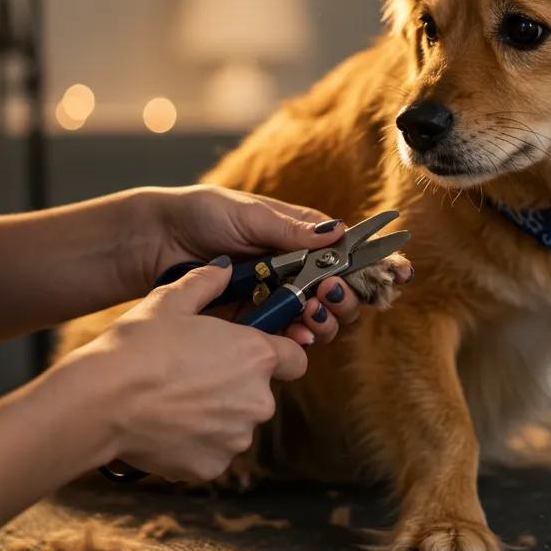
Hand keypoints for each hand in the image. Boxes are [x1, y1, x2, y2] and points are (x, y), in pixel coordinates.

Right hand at [78, 261, 306, 481]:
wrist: (100, 401)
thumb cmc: (137, 346)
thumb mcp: (171, 301)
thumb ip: (206, 283)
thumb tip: (223, 271)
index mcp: (256, 355)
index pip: (295, 358)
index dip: (278, 353)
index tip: (251, 353)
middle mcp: (258, 399)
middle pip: (260, 392)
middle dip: (236, 385)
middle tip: (195, 374)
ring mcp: (236, 437)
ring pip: (236, 424)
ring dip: (216, 415)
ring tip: (174, 400)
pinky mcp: (212, 466)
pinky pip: (213, 452)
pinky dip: (195, 443)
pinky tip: (166, 425)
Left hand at [128, 186, 411, 345]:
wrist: (151, 243)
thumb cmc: (199, 214)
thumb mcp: (245, 212)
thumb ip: (288, 228)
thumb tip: (337, 234)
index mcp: (297, 234)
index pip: (347, 250)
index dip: (375, 262)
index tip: (399, 272)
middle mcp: (293, 267)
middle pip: (341, 290)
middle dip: (348, 297)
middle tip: (333, 293)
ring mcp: (275, 296)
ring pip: (319, 317)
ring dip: (326, 320)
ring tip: (312, 315)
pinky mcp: (253, 322)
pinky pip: (286, 336)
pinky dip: (297, 338)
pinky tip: (295, 335)